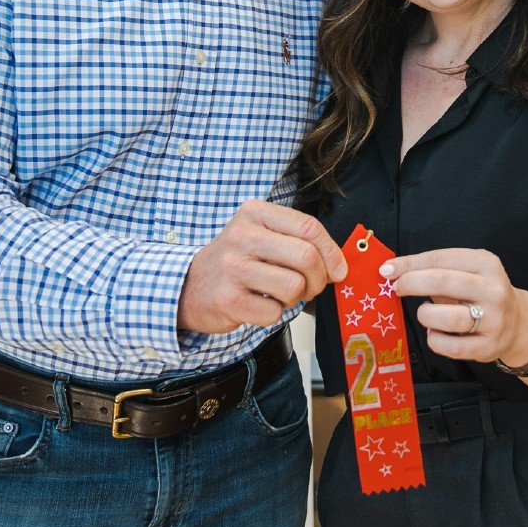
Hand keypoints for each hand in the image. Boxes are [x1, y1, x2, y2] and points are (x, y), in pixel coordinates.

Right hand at [178, 200, 346, 333]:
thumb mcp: (261, 235)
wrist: (188, 286)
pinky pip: (275, 312)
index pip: (309, 227)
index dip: (332, 252)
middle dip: (319, 279)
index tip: (338, 269)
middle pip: (306, 257)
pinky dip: (275, 313)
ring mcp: (233, 267)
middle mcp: (242, 236)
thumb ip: (299, 241)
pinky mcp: (228, 299)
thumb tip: (339, 266)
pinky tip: (261, 304)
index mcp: (255, 213)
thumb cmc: (235, 260)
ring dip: (297, 298)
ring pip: (294, 286)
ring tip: (283, 294)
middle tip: (312, 286)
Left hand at [383, 248, 527, 366]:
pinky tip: (436, 333)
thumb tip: (392, 271)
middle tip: (397, 288)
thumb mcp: (466, 272)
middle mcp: (493, 290)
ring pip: (448, 317)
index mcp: (486, 264)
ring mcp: (494, 320)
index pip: (441, 259)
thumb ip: (434, 270)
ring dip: (427, 315)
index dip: (410, 264)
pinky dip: (435, 339)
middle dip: (412, 283)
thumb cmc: (480, 294)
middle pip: (444, 282)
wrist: (517, 323)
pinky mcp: (488, 346)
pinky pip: (451, 346)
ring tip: (426, 314)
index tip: (387, 270)